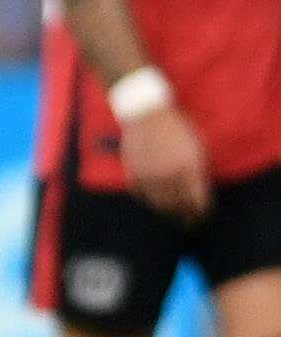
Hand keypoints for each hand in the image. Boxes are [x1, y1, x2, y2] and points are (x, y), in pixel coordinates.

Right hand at [123, 103, 211, 221]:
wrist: (147, 114)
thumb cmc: (176, 128)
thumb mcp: (196, 147)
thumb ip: (198, 171)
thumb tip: (197, 193)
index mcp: (188, 168)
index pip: (197, 200)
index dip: (201, 211)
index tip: (203, 215)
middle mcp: (168, 175)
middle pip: (178, 205)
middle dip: (185, 216)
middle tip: (189, 222)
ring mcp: (149, 176)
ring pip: (159, 203)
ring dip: (167, 211)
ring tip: (172, 214)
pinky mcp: (133, 173)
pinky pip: (141, 195)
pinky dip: (148, 200)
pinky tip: (154, 201)